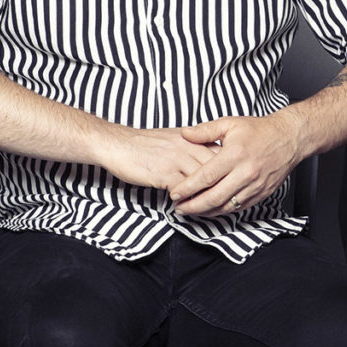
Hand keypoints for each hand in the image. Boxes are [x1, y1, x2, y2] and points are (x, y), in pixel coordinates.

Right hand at [99, 126, 219, 198]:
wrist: (117, 144)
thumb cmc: (143, 144)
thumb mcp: (173, 138)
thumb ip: (192, 146)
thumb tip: (208, 158)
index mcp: (192, 138)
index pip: (219, 154)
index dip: (227, 171)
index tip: (230, 184)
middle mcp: (188, 147)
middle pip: (216, 169)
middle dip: (222, 185)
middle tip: (223, 200)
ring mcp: (177, 160)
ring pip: (202, 182)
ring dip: (205, 197)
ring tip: (205, 208)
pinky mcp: (164, 174)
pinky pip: (184, 191)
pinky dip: (187, 202)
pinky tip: (184, 207)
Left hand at [162, 112, 309, 216]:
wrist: (290, 138)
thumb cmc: (260, 130)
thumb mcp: (230, 123)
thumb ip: (205, 130)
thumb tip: (184, 134)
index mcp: (234, 155)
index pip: (205, 177)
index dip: (187, 188)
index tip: (175, 193)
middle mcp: (245, 173)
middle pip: (213, 197)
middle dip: (192, 206)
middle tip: (179, 208)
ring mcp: (254, 186)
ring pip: (225, 207)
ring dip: (206, 212)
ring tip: (191, 211)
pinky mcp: (261, 194)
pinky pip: (239, 208)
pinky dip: (222, 211)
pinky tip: (211, 210)